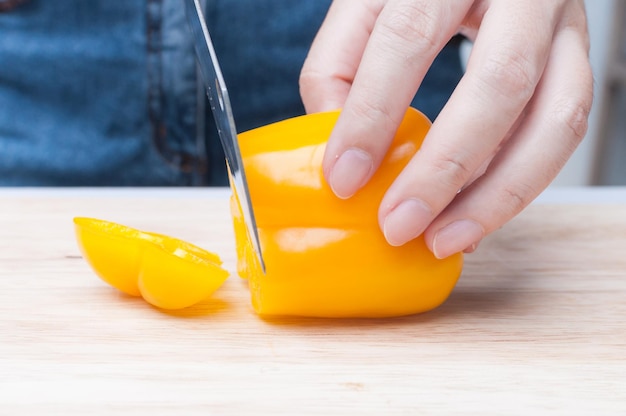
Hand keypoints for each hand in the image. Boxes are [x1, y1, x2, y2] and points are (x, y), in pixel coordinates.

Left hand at [300, 0, 592, 257]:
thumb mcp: (367, 6)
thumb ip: (339, 65)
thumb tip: (336, 146)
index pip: (409, 36)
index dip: (373, 113)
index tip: (344, 178)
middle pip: (499, 85)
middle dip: (444, 170)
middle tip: (399, 225)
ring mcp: (564, 28)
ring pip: (555, 120)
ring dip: (497, 195)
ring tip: (443, 238)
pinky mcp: (577, 63)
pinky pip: (563, 134)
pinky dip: (517, 184)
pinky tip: (474, 214)